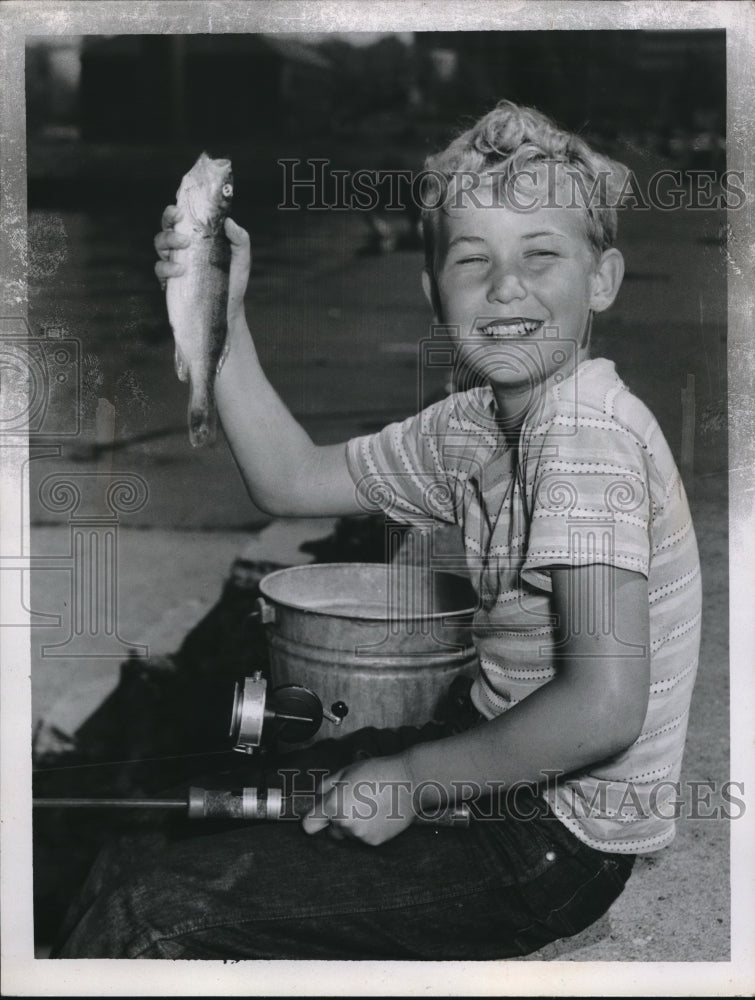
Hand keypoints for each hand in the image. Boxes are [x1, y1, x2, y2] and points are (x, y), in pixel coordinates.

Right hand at [153, 207, 250, 328]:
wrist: (229, 308)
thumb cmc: (234, 280)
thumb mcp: (241, 258)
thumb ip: (240, 239)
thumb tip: (229, 221)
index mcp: (196, 237)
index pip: (181, 218)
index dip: (174, 211)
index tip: (180, 210)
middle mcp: (182, 247)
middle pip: (166, 228)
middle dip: (168, 224)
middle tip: (184, 233)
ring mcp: (174, 263)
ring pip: (160, 245)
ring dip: (168, 243)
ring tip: (184, 247)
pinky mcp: (170, 281)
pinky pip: (160, 270)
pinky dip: (167, 267)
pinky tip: (180, 270)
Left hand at [301, 755, 416, 845]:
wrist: (409, 781)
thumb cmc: (377, 771)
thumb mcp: (347, 770)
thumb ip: (326, 785)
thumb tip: (318, 796)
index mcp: (333, 805)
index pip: (309, 826)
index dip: (313, 819)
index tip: (319, 816)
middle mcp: (344, 823)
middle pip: (330, 831)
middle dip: (337, 821)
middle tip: (353, 803)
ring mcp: (360, 834)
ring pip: (348, 835)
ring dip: (353, 825)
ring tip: (369, 806)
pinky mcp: (374, 842)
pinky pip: (363, 838)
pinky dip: (368, 829)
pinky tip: (379, 814)